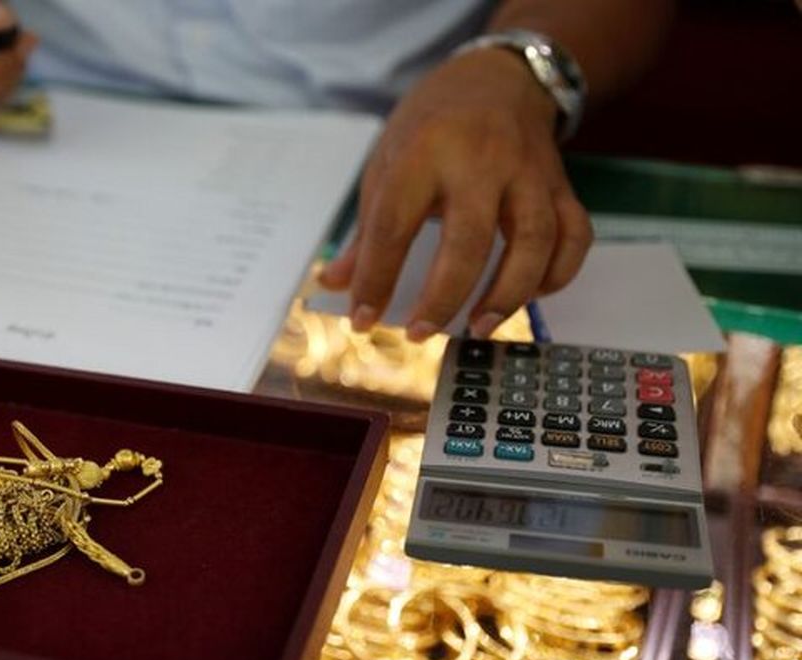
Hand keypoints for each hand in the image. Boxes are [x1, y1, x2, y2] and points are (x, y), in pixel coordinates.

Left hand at [320, 48, 592, 340]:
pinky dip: (557, 273)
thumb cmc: (432, 126)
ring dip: (508, 294)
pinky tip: (530, 295)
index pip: (394, 225)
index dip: (376, 278)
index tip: (363, 319)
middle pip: (469, 240)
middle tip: (421, 332)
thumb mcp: (387, 163)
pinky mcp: (562, 185)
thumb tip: (334, 284)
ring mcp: (529, 172)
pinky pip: (574, 235)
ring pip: (533, 241)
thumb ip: (366, 231)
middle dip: (443, 296)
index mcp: (424, 151)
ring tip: (478, 328)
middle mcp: (482, 160)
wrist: (498, 77)